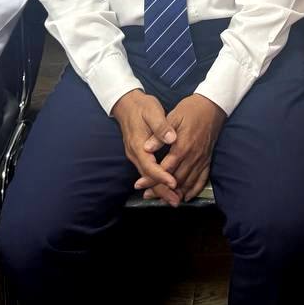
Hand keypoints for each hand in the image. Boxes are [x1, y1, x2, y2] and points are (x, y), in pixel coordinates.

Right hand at [112, 89, 178, 204]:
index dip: (162, 176)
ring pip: (148, 177)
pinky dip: (157, 182)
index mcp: (138, 145)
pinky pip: (148, 173)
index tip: (174, 183)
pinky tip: (167, 188)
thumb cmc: (141, 107)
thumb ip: (161, 126)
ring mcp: (136, 156)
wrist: (127, 104)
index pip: (150, 166)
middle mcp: (135, 154)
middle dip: (162, 190)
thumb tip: (171, 138)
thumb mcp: (152, 111)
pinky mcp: (140, 156)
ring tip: (174, 198)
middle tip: (176, 200)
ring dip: (161, 189)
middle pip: (148, 177)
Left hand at [138, 94, 225, 204]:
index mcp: (182, 147)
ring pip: (188, 182)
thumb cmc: (190, 110)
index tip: (140, 186)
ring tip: (164, 200)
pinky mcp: (207, 159)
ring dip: (176, 193)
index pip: (164, 169)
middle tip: (148, 196)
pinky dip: (194, 190)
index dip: (151, 179)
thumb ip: (159, 135)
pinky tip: (186, 196)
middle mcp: (193, 157)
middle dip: (161, 190)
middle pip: (175, 180)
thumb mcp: (173, 117)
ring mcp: (201, 159)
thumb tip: (146, 148)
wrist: (212, 106)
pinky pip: (202, 179)